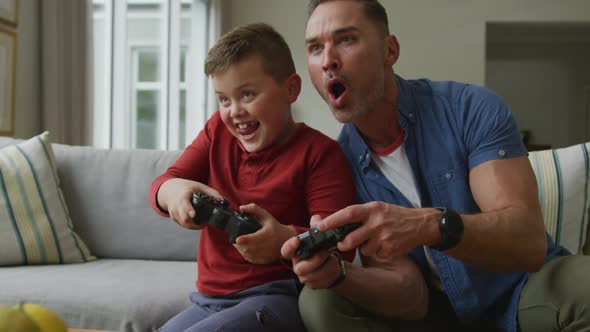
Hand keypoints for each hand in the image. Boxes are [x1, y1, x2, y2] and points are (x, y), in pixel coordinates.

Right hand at [157, 178, 221, 229]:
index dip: (189, 210)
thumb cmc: (185, 187)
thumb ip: (211, 192)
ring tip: (202, 224)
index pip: (185, 205)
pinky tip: (196, 223)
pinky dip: (189, 225)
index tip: (193, 214)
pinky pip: (182, 224)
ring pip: (184, 224)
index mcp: (183, 197)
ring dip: (193, 226)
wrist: (169, 189)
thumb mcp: (198, 186)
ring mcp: (174, 213)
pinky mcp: (173, 218)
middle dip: (194, 224)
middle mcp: (177, 206)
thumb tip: (222, 199)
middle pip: (184, 219)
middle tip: (204, 223)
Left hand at [233, 203, 296, 263]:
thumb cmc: (275, 227)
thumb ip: (254, 209)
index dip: (245, 239)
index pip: (255, 238)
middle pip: (248, 248)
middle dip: (239, 244)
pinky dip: (245, 254)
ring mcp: (266, 254)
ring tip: (239, 243)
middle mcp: (268, 245)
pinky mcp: (264, 260)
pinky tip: (245, 248)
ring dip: (241, 249)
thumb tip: (241, 208)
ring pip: (248, 254)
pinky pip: (251, 259)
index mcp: (268, 233)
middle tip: (235, 239)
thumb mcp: (266, 215)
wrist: (287, 240)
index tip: (237, 239)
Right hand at [280, 215, 344, 288]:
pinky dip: (330, 273)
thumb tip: (316, 218)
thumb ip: (317, 227)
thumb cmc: (322, 249)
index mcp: (295, 252)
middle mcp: (297, 266)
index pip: (286, 251)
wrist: (331, 265)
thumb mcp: (320, 237)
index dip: (290, 246)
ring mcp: (304, 277)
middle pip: (300, 268)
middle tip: (326, 251)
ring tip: (333, 259)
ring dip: (326, 266)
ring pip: (313, 275)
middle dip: (316, 259)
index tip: (297, 239)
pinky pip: (321, 281)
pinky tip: (334, 267)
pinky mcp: (313, 284)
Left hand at [317, 202, 440, 257]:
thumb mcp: (377, 208)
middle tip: (342, 244)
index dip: (333, 220)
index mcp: (372, 209)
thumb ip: (360, 214)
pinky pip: (375, 254)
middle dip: (344, 244)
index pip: (348, 213)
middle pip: (352, 238)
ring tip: (374, 239)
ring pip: (363, 249)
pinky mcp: (390, 249)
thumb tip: (335, 222)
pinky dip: (376, 251)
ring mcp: (384, 237)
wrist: (420, 224)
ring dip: (364, 247)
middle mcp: (378, 222)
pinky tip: (385, 244)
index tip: (320, 226)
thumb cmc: (394, 215)